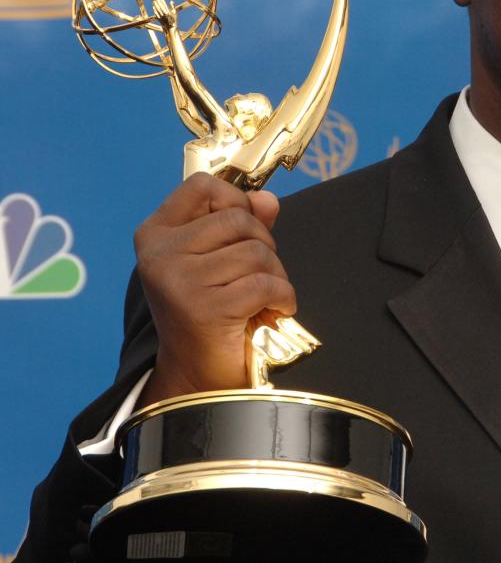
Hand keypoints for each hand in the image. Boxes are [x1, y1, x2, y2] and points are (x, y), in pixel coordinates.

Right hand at [134, 173, 296, 404]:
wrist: (199, 376)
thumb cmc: (213, 311)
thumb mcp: (221, 259)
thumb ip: (243, 223)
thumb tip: (267, 198)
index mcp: (156, 234)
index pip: (202, 185)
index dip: (235, 200)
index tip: (243, 228)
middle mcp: (159, 255)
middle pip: (238, 218)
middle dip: (264, 245)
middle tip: (259, 275)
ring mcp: (179, 281)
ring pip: (257, 252)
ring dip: (275, 276)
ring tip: (262, 298)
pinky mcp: (204, 309)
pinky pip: (266, 283)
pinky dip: (282, 297)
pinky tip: (273, 312)